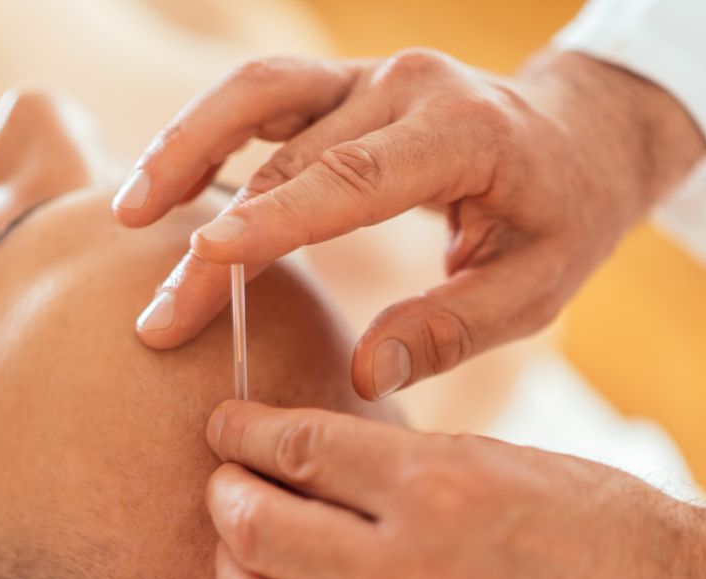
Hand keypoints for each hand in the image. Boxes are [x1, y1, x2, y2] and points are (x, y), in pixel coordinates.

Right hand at [113, 49, 705, 398]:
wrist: (580, 136)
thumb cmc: (561, 217)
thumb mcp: (535, 287)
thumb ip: (451, 329)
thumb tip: (365, 376)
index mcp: (464, 135)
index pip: (355, 175)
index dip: (276, 217)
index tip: (206, 259)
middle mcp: (407, 87)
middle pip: (286, 160)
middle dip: (215, 241)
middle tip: (159, 319)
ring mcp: (370, 75)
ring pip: (255, 97)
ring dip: (184, 150)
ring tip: (125, 213)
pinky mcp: (344, 83)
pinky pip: (261, 96)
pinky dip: (205, 132)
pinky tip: (165, 181)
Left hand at [203, 400, 705, 578]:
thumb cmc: (590, 522)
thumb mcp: (493, 462)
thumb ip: (393, 463)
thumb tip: (305, 456)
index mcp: (439, 489)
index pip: (301, 448)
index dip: (245, 430)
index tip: (226, 420)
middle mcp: (413, 570)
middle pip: (258, 528)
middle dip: (223, 492)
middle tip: (224, 476)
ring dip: (232, 563)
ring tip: (240, 537)